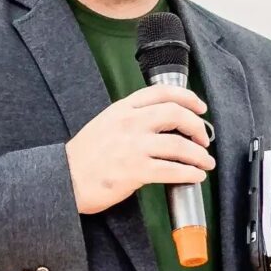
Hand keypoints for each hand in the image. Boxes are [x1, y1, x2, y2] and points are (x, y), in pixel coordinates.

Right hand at [65, 85, 214, 214]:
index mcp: (123, 108)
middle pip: (176, 114)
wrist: (64, 178)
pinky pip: (171, 170)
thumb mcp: (105, 123)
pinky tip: (195, 176)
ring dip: (199, 154)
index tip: (200, 107)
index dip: (188, 97)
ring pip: (179, 145)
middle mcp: (130, 123)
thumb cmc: (84, 156)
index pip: (162, 92)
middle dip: (197, 126)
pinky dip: (189, 173)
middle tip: (203, 138)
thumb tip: (163, 124)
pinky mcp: (135, 171)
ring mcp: (133, 147)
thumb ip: (131, 118)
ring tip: (206, 162)